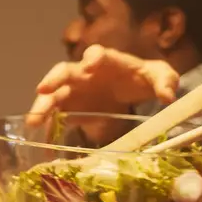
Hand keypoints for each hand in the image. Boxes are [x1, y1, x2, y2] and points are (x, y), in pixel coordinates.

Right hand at [27, 46, 178, 123]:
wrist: (133, 87)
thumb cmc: (144, 77)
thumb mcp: (161, 75)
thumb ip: (165, 81)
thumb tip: (167, 96)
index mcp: (108, 61)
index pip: (98, 54)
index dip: (92, 58)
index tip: (89, 65)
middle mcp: (85, 72)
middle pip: (65, 72)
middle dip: (53, 80)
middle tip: (42, 90)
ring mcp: (76, 90)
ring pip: (54, 95)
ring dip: (43, 106)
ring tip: (33, 122)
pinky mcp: (72, 108)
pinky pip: (57, 118)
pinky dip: (50, 130)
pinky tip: (45, 146)